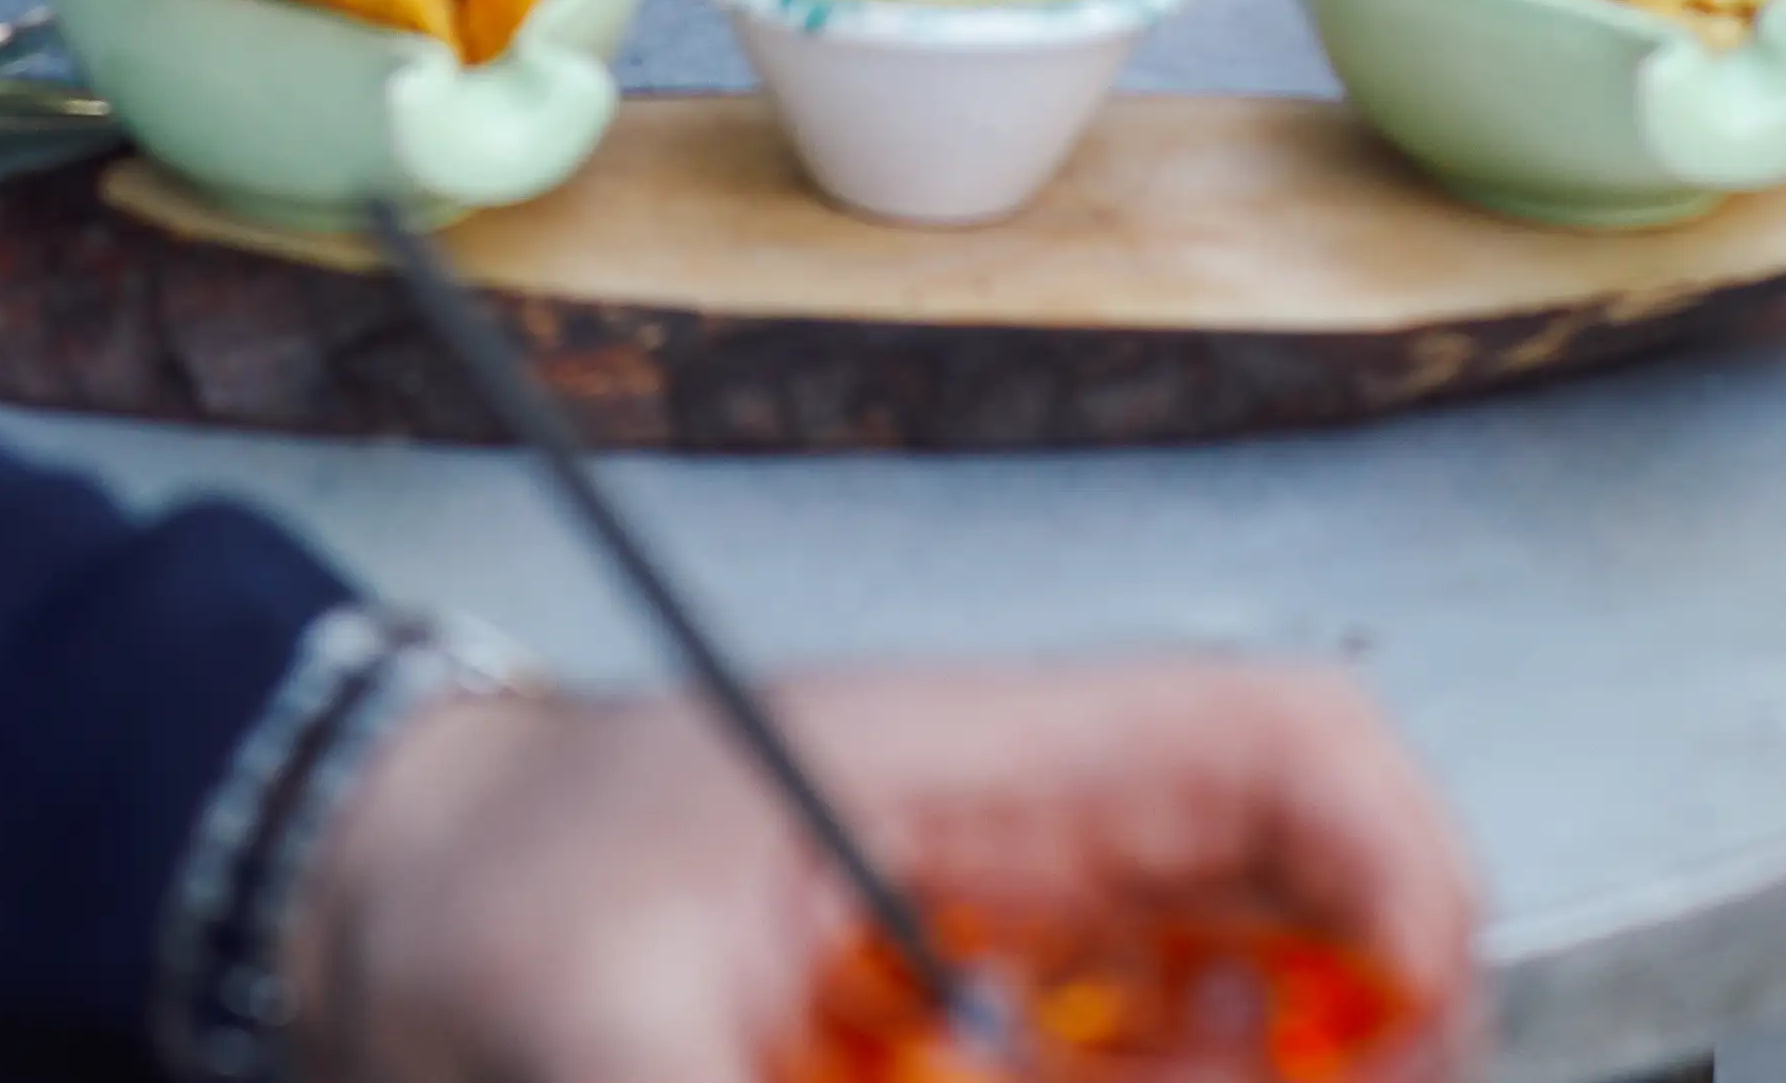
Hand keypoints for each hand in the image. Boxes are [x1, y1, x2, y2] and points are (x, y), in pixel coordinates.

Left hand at [287, 661, 1476, 1082]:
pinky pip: (1128, 1060)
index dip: (1403, 875)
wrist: (369, 900)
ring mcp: (1003, 938)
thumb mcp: (598, 1031)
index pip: (1274, 737)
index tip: (1417, 1036)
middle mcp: (1017, 836)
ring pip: (1241, 1012)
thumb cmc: (464, 901)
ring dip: (1246, 1081)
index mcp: (957, 761)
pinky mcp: (963, 1027)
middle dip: (1355, 1041)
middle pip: (1308, 897)